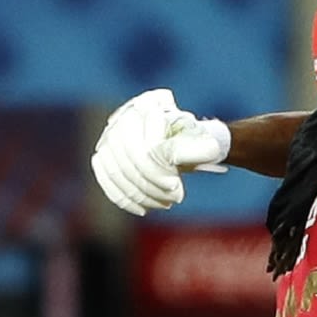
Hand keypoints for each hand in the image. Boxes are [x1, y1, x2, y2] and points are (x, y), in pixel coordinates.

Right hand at [91, 89, 231, 216]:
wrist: (176, 141)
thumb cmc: (190, 140)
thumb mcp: (198, 142)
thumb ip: (199, 147)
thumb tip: (214, 149)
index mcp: (146, 107)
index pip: (144, 150)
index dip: (158, 175)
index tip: (176, 189)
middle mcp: (123, 118)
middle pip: (129, 164)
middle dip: (152, 188)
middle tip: (174, 198)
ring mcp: (109, 136)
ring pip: (117, 174)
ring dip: (142, 195)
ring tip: (165, 203)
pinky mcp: (103, 155)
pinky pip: (106, 179)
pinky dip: (123, 198)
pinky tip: (143, 209)